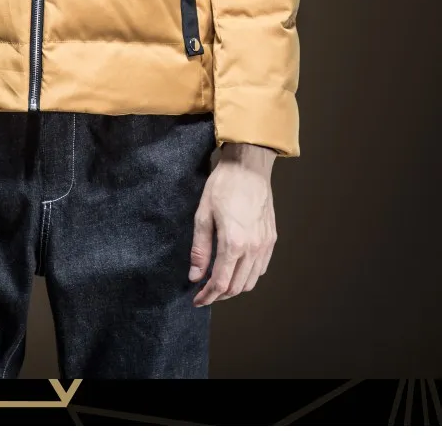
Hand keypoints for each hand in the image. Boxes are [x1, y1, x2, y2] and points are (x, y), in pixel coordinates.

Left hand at [189, 142, 276, 305]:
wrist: (248, 167)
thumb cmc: (223, 186)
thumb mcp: (203, 215)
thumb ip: (200, 249)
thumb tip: (195, 276)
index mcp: (234, 243)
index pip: (221, 283)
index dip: (207, 296)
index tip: (197, 300)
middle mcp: (253, 248)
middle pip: (237, 287)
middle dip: (219, 295)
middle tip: (204, 292)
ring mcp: (265, 244)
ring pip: (251, 281)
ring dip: (234, 287)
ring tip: (218, 282)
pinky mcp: (271, 238)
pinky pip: (261, 268)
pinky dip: (248, 275)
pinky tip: (236, 268)